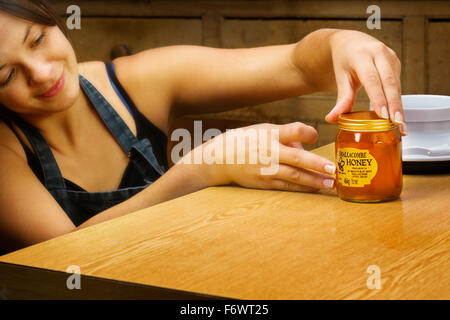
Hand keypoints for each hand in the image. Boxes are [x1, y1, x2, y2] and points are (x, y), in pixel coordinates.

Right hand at [185, 122, 336, 192]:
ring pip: (294, 176)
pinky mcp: (263, 182)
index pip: (294, 130)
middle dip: (317, 164)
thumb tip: (306, 143)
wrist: (219, 159)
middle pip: (297, 157)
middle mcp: (268, 151)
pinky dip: (301, 188)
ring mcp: (265, 169)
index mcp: (269, 134)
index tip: (315, 136)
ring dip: (314, 180)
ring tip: (330, 184)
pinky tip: (314, 189)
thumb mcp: (263, 129)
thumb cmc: (245, 141)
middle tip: (334, 170)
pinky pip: (286, 186)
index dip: (308, 133)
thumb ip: (286, 134)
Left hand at [324, 30, 406, 134]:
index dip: (378, 98)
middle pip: (388, 82)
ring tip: (400, 126)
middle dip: (393, 105)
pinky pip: (398, 84)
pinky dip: (398, 101)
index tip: (383, 115)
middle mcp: (379, 53)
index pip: (371, 79)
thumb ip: (341, 99)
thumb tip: (332, 119)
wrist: (350, 42)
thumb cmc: (344, 60)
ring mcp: (390, 57)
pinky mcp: (396, 63)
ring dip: (398, 106)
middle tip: (396, 124)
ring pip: (396, 85)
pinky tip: (398, 116)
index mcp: (361, 55)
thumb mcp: (340, 78)